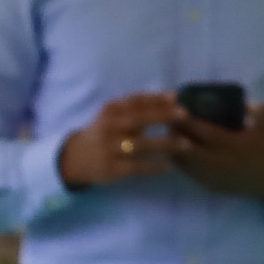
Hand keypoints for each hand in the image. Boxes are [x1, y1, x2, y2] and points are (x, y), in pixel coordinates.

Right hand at [57, 92, 186, 189]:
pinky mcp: (112, 167)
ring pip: (140, 144)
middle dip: (161, 115)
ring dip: (164, 143)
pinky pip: (136, 166)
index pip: (134, 100)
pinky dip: (153, 166)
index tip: (176, 96)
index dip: (155, 97)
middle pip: (137, 118)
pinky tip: (168, 166)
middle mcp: (109, 126)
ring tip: (187, 144)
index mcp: (111, 110)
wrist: (77, 157)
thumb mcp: (116, 116)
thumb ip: (140, 108)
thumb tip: (174, 98)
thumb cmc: (106, 133)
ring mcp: (110, 147)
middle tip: (184, 114)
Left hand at [169, 99, 263, 208]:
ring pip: (183, 160)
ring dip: (174, 146)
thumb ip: (255, 108)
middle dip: (175, 132)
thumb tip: (236, 100)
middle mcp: (218, 162)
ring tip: (173, 134)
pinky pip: (188, 172)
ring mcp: (212, 176)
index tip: (178, 108)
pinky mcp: (209, 185)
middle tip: (171, 120)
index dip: (185, 119)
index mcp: (231, 144)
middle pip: (185, 145)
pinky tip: (180, 150)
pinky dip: (181, 160)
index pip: (200, 130)